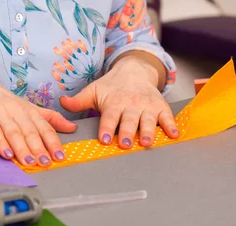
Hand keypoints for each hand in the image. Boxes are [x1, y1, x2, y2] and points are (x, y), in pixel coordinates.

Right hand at [0, 72, 76, 165]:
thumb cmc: (1, 101)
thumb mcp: (27, 108)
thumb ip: (49, 118)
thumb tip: (72, 127)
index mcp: (28, 109)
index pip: (44, 127)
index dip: (53, 142)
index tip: (60, 156)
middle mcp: (16, 110)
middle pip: (30, 131)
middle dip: (39, 148)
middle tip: (46, 163)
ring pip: (13, 132)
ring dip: (22, 148)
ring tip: (29, 162)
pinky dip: (0, 143)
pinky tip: (6, 154)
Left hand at [60, 53, 178, 148]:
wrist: (134, 71)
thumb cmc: (111, 87)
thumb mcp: (93, 91)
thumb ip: (78, 101)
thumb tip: (62, 102)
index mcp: (114, 102)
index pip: (109, 116)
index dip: (106, 127)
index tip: (103, 138)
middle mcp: (131, 104)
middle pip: (129, 120)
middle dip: (127, 131)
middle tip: (124, 143)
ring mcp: (147, 106)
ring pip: (148, 120)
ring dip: (148, 131)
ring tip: (146, 142)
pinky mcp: (160, 107)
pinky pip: (167, 116)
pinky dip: (171, 125)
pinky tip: (173, 135)